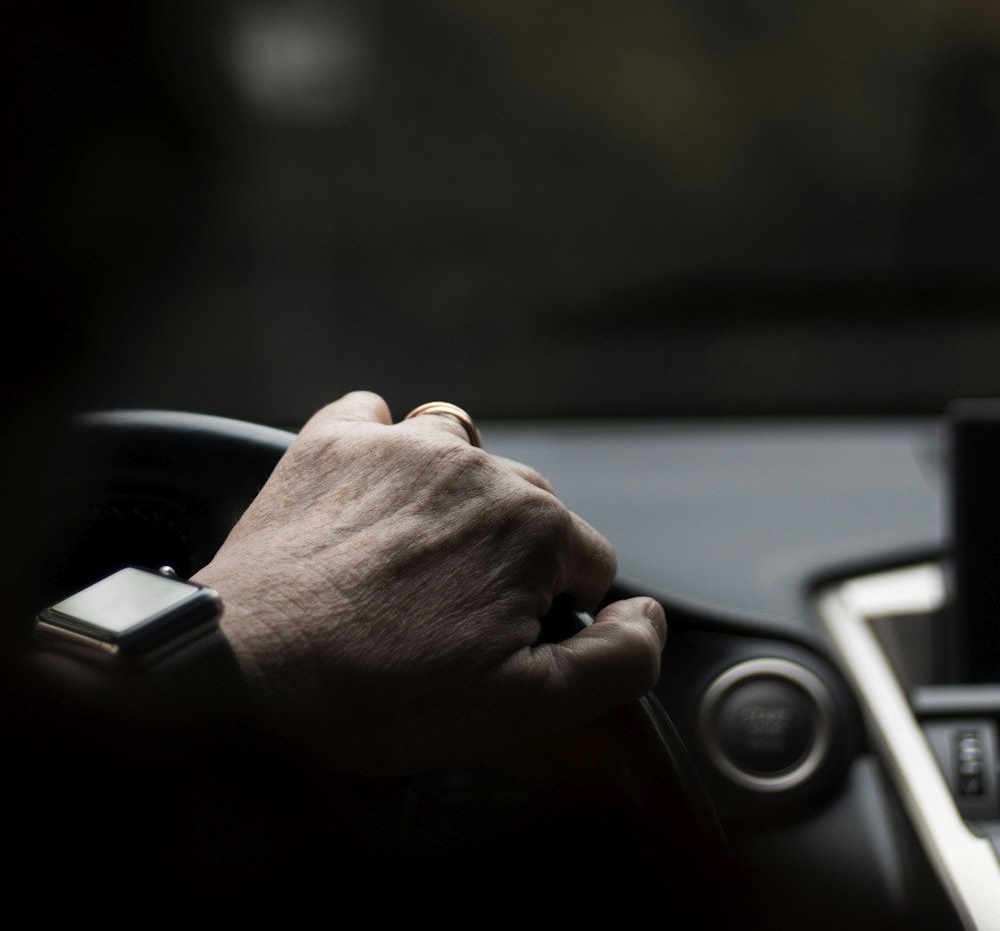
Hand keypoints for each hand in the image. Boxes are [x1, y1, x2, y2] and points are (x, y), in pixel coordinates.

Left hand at [192, 391, 665, 773]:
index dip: (553, 613)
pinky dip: (379, 450)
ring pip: (461, 454)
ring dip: (452, 497)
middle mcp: (474, 466)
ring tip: (410, 560)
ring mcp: (397, 446)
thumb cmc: (376, 695)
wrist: (241, 676)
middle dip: (505, 560)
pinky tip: (365, 499)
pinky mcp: (330, 441)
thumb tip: (648, 617)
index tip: (499, 645)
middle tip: (448, 621)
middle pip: (526, 508)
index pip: (586, 563)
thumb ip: (618, 662)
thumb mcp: (523, 710)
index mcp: (532, 525)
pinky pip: (375, 418)